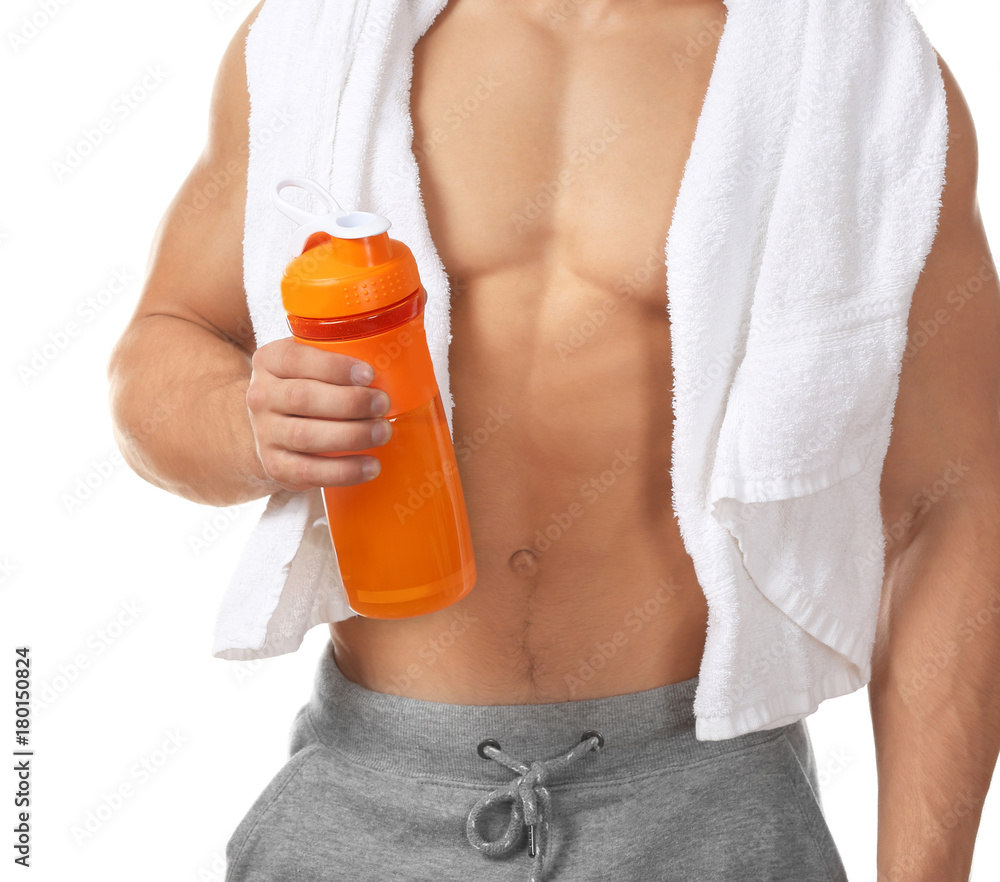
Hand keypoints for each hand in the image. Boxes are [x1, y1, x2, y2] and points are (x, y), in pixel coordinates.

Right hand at [246, 336, 391, 491]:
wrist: (273, 429)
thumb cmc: (308, 388)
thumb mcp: (312, 365)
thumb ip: (338, 361)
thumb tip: (390, 368)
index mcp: (270, 361)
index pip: (297, 359)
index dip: (334, 366)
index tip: (369, 374)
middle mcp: (261, 396)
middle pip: (302, 398)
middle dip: (349, 402)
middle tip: (383, 404)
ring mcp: (265, 433)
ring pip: (305, 436)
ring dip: (350, 436)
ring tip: (383, 433)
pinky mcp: (275, 466)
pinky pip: (308, 471)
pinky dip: (343, 471)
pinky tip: (370, 466)